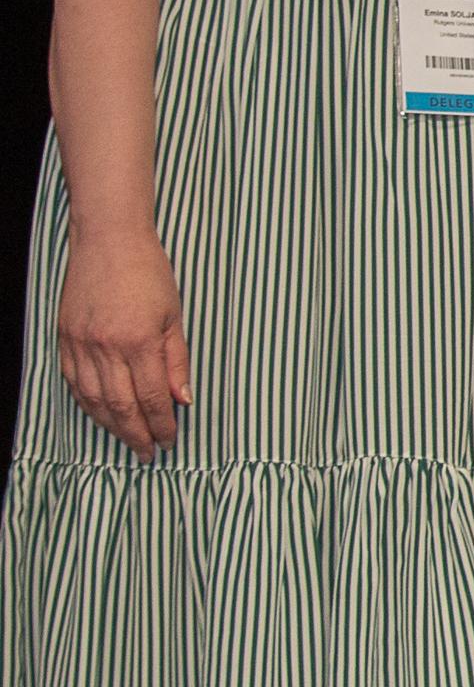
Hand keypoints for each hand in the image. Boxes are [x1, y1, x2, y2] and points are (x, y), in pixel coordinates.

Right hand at [55, 230, 190, 461]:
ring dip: (111, 426)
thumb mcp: (174, 314)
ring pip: (94, 400)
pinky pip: (75, 384)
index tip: (169, 442)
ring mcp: (81, 345)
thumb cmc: (149, 273)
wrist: (109, 242)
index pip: (152, 397)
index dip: (161, 424)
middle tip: (148, 454)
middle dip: (136, 434)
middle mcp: (106, 347)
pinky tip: (101, 415)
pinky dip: (89, 405)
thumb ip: (177, 359)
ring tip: (128, 441)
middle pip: (121, 406)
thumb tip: (184, 399)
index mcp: (139, 340)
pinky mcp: (66, 340)